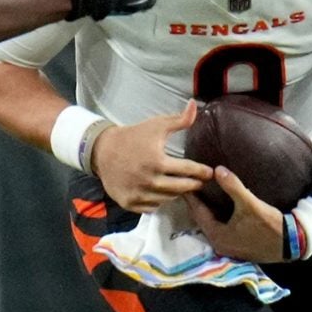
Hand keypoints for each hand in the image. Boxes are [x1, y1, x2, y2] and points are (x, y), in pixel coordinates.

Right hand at [90, 101, 212, 211]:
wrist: (102, 151)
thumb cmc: (132, 136)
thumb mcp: (156, 125)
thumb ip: (179, 119)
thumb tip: (194, 104)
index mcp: (158, 161)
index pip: (188, 170)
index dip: (201, 171)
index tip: (209, 172)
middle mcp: (149, 180)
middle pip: (181, 188)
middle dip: (193, 184)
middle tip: (199, 182)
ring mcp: (139, 193)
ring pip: (168, 198)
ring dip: (175, 192)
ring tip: (180, 185)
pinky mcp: (130, 202)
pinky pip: (152, 207)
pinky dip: (158, 200)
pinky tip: (160, 191)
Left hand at [193, 166, 291, 263]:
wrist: (291, 243)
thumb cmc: (269, 225)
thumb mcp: (250, 204)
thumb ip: (233, 186)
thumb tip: (217, 169)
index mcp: (217, 236)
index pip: (198, 212)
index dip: (191, 196)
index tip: (185, 181)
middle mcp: (219, 244)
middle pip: (203, 219)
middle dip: (198, 202)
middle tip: (192, 184)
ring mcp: (228, 247)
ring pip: (212, 224)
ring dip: (209, 209)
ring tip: (204, 192)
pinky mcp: (237, 246)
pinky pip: (221, 227)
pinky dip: (218, 216)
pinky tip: (219, 205)